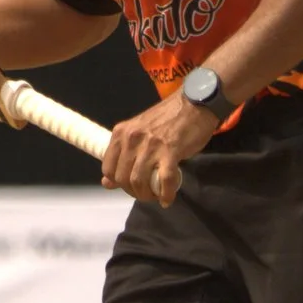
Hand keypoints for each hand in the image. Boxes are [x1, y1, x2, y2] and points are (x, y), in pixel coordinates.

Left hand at [101, 90, 218, 206]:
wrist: (195, 104)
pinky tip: (167, 199)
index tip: (130, 185)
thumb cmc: (168, 119)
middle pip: (123, 178)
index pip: (108, 169)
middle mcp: (132, 139)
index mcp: (121, 133)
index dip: (118, 183)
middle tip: (145, 193)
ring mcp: (151, 145)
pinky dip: (165, 194)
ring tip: (155, 196)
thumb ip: (123, 155)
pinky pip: (164, 180)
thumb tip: (107, 183)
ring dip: (147, 195)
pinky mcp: (171, 151)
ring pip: (139, 181)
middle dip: (133, 191)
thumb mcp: (139, 133)